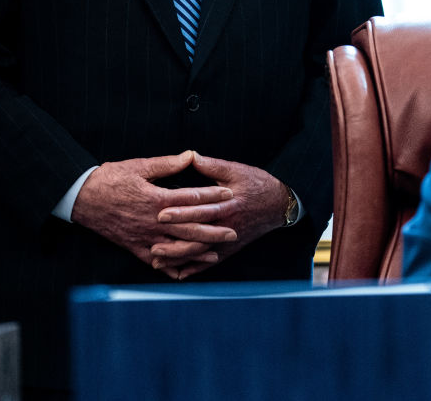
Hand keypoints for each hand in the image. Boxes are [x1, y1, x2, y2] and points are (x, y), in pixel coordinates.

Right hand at [71, 151, 237, 278]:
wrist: (81, 197)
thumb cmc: (111, 179)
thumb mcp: (140, 166)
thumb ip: (167, 164)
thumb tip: (191, 155)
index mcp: (156, 199)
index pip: (191, 198)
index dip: (212, 196)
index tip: (230, 194)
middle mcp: (152, 221)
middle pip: (188, 228)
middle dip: (213, 231)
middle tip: (233, 232)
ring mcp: (143, 237)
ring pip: (175, 247)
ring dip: (197, 251)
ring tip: (216, 254)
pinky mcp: (133, 247)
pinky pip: (155, 261)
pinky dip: (170, 267)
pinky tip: (184, 271)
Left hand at [150, 152, 290, 278]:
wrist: (278, 205)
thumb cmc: (256, 184)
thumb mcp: (237, 170)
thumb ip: (212, 166)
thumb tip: (191, 156)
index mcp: (228, 204)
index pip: (202, 209)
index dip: (182, 212)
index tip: (161, 213)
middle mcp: (227, 225)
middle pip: (198, 234)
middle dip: (175, 239)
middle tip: (152, 242)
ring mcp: (229, 240)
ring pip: (201, 253)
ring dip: (179, 258)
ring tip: (157, 260)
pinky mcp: (230, 249)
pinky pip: (210, 262)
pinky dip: (194, 269)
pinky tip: (178, 274)